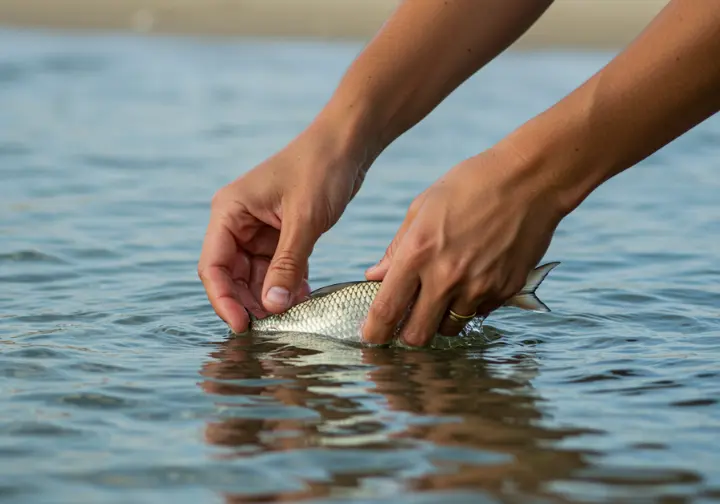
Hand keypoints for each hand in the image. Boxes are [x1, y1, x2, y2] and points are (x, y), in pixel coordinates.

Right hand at [198, 119, 369, 332]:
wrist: (347, 143)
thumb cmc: (321, 168)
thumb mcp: (304, 221)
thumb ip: (287, 266)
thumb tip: (272, 307)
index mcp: (229, 211)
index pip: (213, 266)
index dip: (224, 300)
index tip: (243, 327)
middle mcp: (237, 221)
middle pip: (231, 275)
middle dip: (250, 301)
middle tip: (275, 324)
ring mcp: (258, 228)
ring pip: (255, 275)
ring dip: (271, 296)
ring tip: (293, 312)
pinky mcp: (280, 233)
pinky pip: (276, 268)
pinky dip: (288, 284)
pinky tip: (303, 297)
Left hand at [362, 142, 562, 345]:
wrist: (530, 180)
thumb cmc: (471, 185)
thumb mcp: (422, 207)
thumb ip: (397, 247)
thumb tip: (375, 276)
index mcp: (418, 253)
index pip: (387, 310)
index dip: (374, 332)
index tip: (370, 337)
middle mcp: (447, 277)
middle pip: (417, 335)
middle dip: (405, 336)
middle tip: (404, 325)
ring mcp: (479, 287)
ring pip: (449, 329)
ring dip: (440, 320)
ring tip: (443, 294)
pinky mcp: (505, 291)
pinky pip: (479, 313)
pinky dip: (470, 305)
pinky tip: (474, 277)